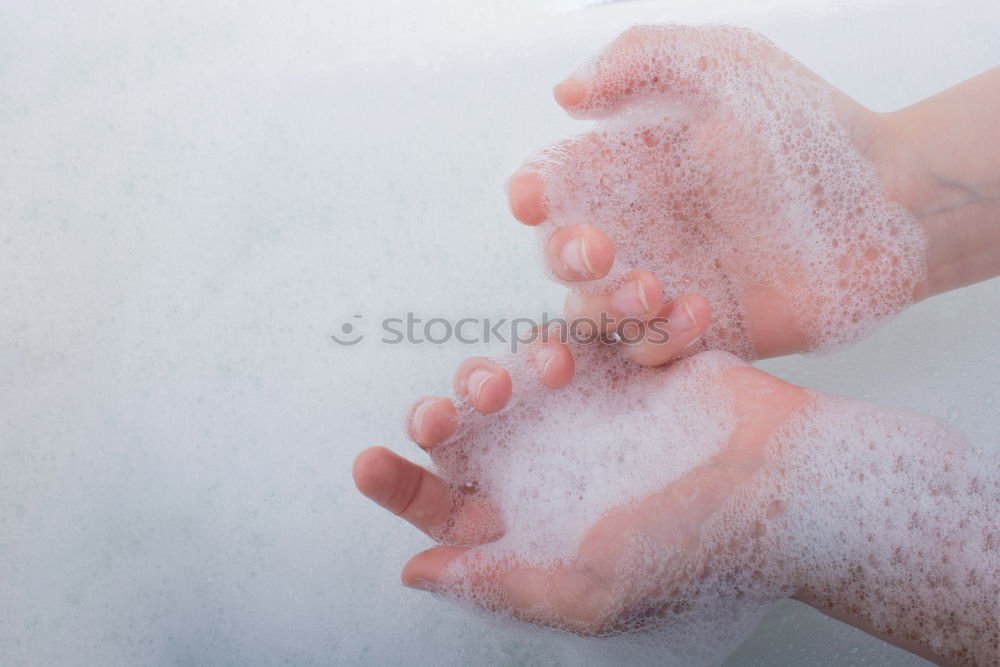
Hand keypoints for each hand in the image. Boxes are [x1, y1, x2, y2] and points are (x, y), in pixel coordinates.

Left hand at [354, 340, 811, 643]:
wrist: (796, 482)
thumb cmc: (703, 547)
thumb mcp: (592, 588)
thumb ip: (500, 585)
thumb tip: (417, 572)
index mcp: (540, 526)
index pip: (448, 510)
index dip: (403, 488)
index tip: (368, 463)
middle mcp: (557, 466)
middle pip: (472, 429)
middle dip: (455, 408)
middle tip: (469, 403)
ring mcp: (595, 410)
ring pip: (520, 367)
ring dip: (520, 360)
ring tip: (555, 368)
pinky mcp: (631, 363)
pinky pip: (588, 326)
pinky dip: (600, 322)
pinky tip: (635, 336)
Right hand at [508, 25, 929, 361]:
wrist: (888, 202)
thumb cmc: (810, 127)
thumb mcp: (727, 65)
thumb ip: (642, 59)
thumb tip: (565, 96)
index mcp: (633, 168)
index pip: (557, 185)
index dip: (532, 195)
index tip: (533, 199)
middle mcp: (641, 228)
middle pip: (561, 256)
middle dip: (566, 256)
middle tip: (602, 251)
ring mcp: (668, 283)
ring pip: (593, 313)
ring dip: (606, 307)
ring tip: (654, 290)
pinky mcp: (701, 332)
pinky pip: (648, 353)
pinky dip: (657, 340)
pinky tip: (698, 311)